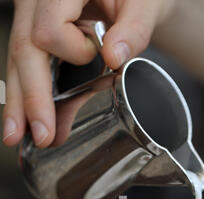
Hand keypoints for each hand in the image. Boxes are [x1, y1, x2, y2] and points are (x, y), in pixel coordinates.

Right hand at [3, 0, 174, 147]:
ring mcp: (33, 18)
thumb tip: (114, 57)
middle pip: (24, 50)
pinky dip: (28, 96)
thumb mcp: (143, 3)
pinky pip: (27, 67)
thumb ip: (133, 27)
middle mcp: (38, 1)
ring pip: (18, 62)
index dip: (71, 52)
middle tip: (41, 135)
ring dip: (20, 103)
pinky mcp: (38, 36)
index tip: (97, 56)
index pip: (48, 29)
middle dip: (32, 98)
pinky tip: (26, 121)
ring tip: (17, 137)